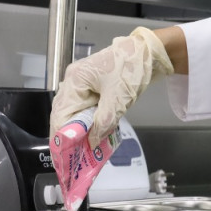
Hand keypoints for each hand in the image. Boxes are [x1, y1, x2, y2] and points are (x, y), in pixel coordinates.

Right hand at [49, 27, 174, 145]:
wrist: (149, 52)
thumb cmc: (131, 68)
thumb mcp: (118, 99)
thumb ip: (103, 122)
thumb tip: (92, 142)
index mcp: (75, 80)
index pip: (60, 114)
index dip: (62, 136)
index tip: (66, 156)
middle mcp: (74, 81)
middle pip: (64, 114)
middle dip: (69, 136)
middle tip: (74, 158)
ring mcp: (83, 83)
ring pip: (75, 112)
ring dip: (80, 130)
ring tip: (83, 151)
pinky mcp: (93, 87)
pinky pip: (86, 108)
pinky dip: (89, 122)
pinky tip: (94, 135)